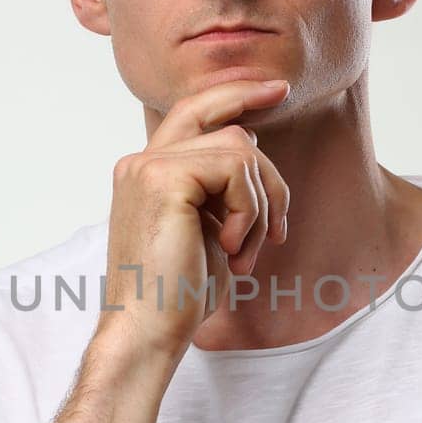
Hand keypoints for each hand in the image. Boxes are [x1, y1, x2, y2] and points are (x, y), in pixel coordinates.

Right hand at [95, 78, 290, 369]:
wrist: (148, 332)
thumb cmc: (179, 296)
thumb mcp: (209, 230)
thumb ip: (221, 187)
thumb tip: (250, 142)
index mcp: (147, 172)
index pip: (195, 112)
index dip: (238, 93)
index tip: (279, 89)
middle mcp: (141, 162)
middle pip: (227, 124)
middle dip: (269, 172)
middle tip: (281, 230)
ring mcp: (148, 166)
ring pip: (240, 149)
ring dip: (261, 206)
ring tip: (246, 254)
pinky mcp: (163, 178)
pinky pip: (236, 168)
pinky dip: (250, 211)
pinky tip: (233, 249)